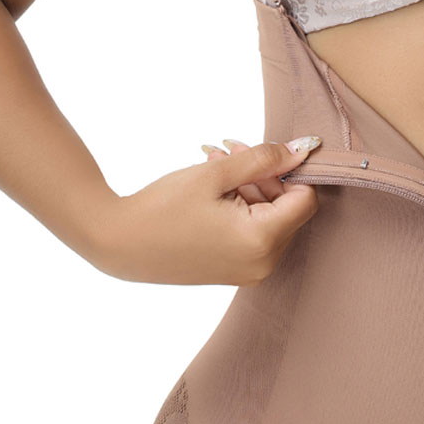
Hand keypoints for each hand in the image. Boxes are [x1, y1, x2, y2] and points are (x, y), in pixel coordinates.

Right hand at [91, 136, 321, 285]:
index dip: (288, 171)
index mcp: (262, 241)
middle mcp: (263, 264)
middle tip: (229, 150)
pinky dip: (241, 208)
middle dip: (264, 175)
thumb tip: (302, 150)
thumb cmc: (162, 207)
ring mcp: (249, 272)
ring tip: (214, 164)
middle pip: (288, 209)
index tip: (259, 154)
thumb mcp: (215, 174)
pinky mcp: (235, 273)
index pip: (305, 199)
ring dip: (250, 187)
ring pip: (271, 219)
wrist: (118, 244)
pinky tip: (213, 190)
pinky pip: (254, 234)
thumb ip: (263, 160)